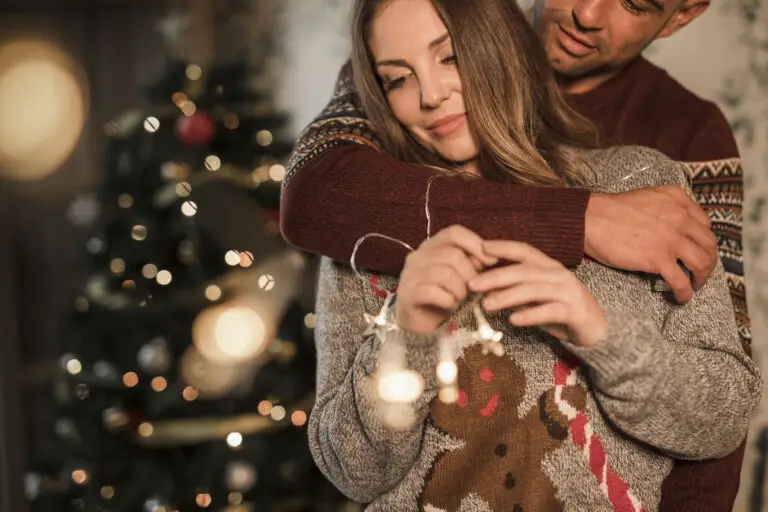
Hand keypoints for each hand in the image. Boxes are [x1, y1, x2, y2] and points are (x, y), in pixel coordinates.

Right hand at [396, 226, 496, 334]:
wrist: (418, 320)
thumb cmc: (442, 296)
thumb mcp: (460, 276)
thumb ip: (472, 264)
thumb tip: (490, 257)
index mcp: (431, 246)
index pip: (454, 233)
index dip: (475, 244)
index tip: (491, 261)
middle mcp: (417, 256)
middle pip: (453, 255)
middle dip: (470, 275)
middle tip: (472, 289)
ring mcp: (409, 274)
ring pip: (445, 273)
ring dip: (460, 290)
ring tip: (460, 299)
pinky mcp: (407, 293)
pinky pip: (433, 292)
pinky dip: (448, 300)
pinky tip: (449, 305)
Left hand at [469, 240, 605, 347]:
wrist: (597, 327)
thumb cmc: (560, 309)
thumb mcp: (535, 297)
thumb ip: (514, 289)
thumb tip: (485, 286)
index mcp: (548, 266)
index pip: (524, 251)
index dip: (503, 247)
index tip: (481, 248)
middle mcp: (558, 274)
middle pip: (524, 271)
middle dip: (495, 276)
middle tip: (472, 284)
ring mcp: (568, 292)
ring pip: (534, 290)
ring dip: (508, 296)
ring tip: (487, 305)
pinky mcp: (574, 311)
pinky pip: (550, 311)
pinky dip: (530, 315)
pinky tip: (513, 320)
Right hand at [585, 185, 716, 303]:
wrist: (591, 219)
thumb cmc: (611, 210)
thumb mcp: (647, 197)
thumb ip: (665, 208)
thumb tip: (672, 228)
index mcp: (676, 200)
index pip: (704, 224)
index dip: (703, 241)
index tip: (697, 250)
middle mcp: (679, 217)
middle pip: (709, 244)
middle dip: (709, 261)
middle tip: (700, 271)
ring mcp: (670, 239)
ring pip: (702, 263)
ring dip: (702, 278)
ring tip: (694, 285)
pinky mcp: (658, 258)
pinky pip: (681, 281)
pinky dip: (685, 292)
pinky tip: (682, 297)